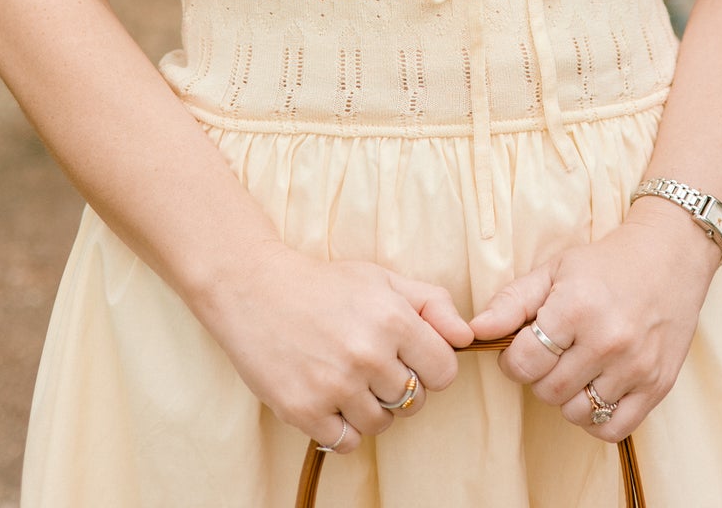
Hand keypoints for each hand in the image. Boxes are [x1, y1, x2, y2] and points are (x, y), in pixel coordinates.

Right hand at [201, 235, 474, 451]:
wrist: (254, 289)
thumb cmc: (324, 284)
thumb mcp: (382, 279)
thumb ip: (432, 303)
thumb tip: (467, 337)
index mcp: (393, 319)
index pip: (444, 372)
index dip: (431, 367)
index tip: (410, 357)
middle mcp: (367, 355)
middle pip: (414, 400)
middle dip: (399, 385)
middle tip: (370, 362)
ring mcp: (335, 387)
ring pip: (382, 424)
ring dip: (370, 408)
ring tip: (347, 378)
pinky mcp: (304, 411)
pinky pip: (346, 442)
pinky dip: (341, 428)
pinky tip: (329, 398)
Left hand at [468, 202, 719, 442]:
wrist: (671, 256)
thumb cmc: (606, 263)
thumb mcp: (555, 269)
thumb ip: (512, 301)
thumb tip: (475, 331)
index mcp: (577, 307)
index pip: (524, 362)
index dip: (514, 359)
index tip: (523, 346)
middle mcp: (608, 340)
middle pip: (548, 391)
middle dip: (541, 376)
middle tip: (553, 353)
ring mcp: (636, 366)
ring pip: (577, 413)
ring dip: (568, 397)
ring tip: (577, 367)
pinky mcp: (658, 386)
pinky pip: (613, 428)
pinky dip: (598, 418)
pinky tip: (597, 388)